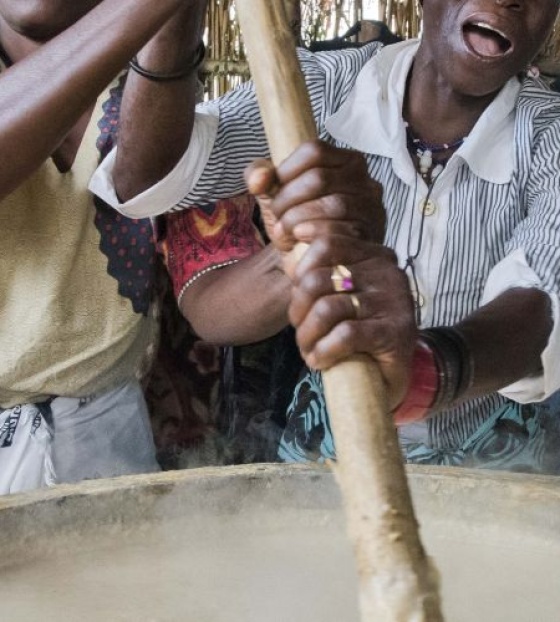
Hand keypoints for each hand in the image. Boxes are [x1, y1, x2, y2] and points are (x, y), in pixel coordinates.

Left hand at [245, 139, 384, 252]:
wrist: (311, 263)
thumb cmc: (298, 222)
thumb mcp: (275, 194)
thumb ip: (260, 176)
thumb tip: (259, 178)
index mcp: (346, 162)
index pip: (315, 150)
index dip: (286, 169)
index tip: (274, 188)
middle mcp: (366, 182)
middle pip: (319, 178)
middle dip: (287, 198)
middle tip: (276, 214)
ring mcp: (371, 211)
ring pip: (332, 205)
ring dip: (296, 219)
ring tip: (284, 230)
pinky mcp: (369, 238)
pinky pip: (341, 232)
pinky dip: (311, 236)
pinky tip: (298, 240)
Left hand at [289, 235, 416, 409]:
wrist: (392, 372)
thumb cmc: (360, 329)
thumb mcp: (340, 295)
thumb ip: (319, 273)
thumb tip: (288, 259)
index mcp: (372, 255)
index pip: (327, 243)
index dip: (300, 264)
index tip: (292, 284)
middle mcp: (385, 271)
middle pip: (318, 279)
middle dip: (298, 309)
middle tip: (300, 330)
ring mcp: (393, 300)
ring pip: (327, 309)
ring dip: (307, 335)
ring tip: (308, 350)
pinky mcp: (395, 331)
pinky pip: (345, 334)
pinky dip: (324, 350)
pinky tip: (320, 360)